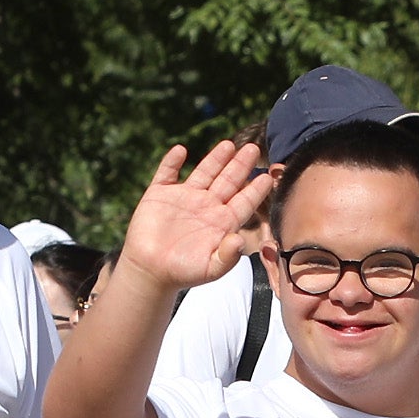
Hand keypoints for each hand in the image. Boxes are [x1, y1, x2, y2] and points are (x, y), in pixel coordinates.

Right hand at [115, 140, 273, 294]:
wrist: (151, 272)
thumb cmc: (183, 273)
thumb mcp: (211, 269)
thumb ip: (228, 256)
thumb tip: (240, 240)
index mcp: (221, 222)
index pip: (244, 202)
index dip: (255, 190)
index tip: (267, 177)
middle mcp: (206, 206)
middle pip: (228, 181)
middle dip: (240, 165)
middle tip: (253, 149)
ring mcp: (183, 198)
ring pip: (204, 172)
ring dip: (215, 158)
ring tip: (228, 145)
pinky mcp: (160, 195)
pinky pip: (167, 173)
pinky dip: (172, 162)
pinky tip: (180, 151)